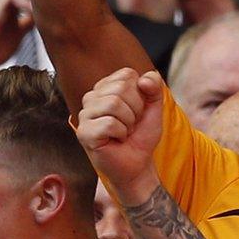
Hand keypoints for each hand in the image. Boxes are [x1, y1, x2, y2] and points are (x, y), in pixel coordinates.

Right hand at [76, 68, 167, 205]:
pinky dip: (121, 133)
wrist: (138, 163)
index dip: (141, 94)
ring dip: (129, 122)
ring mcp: (84, 115)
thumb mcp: (154, 108)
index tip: (138, 110)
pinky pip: (109, 123)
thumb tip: (145, 79)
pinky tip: (116, 139)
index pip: (127, 74)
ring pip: (113, 104)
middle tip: (131, 124)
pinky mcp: (83, 132)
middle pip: (120, 88)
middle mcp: (91, 98)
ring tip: (124, 132)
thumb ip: (154, 89)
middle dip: (136, 109)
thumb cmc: (140, 135)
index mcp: (106, 88)